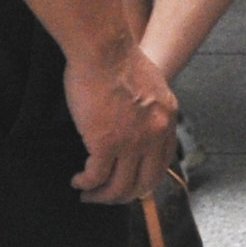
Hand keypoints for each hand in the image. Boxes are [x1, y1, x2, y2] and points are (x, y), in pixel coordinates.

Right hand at [64, 40, 176, 205]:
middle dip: (124, 196)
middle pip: (144, 183)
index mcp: (168, 118)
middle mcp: (155, 134)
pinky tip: (77, 181)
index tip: (128, 185)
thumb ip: (149, 109)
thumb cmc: (119, 59)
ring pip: (119, 186)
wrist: (103, 49)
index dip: (144, 181)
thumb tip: (138, 125)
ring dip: (101, 196)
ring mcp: (132, 141)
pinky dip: (85, 183)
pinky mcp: (105, 143)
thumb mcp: (150, 85)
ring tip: (87, 193)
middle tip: (106, 197)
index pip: (162, 164)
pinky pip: (96, 177)